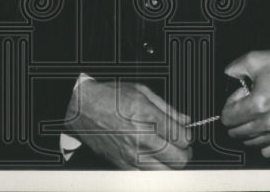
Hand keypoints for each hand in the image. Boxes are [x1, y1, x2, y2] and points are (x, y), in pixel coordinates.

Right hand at [65, 80, 192, 169]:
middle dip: (184, 153)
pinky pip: (148, 176)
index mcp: (146, 116)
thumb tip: (185, 120)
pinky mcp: (123, 165)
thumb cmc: (109, 96)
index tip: (184, 133)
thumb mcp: (141, 91)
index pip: (182, 137)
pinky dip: (156, 170)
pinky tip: (154, 159)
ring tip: (168, 154)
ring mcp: (131, 154)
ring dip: (172, 164)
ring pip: (166, 172)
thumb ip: (167, 108)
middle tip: (180, 146)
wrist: (82, 108)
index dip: (187, 136)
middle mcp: (140, 137)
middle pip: (178, 159)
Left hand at [220, 50, 269, 158]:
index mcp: (257, 105)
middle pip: (237, 132)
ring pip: (251, 142)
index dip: (228, 107)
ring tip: (255, 116)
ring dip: (247, 132)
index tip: (236, 100)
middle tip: (244, 107)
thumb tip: (227, 75)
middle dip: (235, 120)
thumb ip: (234, 68)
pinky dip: (263, 144)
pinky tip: (264, 132)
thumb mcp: (255, 59)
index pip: (228, 118)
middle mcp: (269, 122)